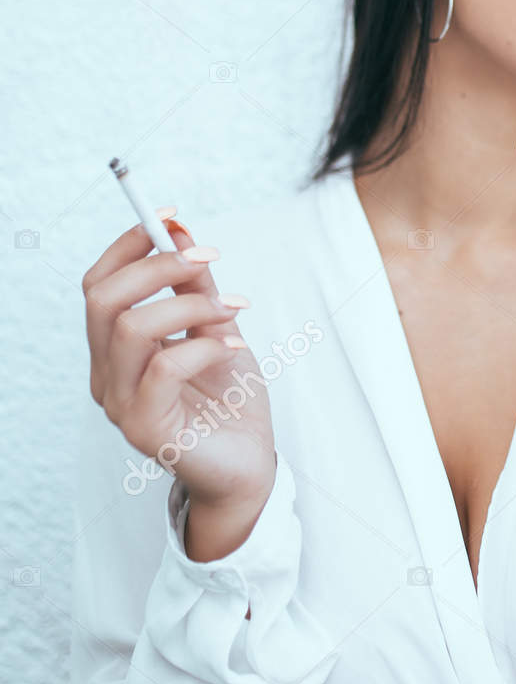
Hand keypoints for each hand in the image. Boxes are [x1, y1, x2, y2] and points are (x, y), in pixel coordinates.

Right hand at [83, 214, 275, 511]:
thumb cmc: (229, 400)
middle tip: (209, 257)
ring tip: (232, 308)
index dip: (129, 244)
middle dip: (156, 265)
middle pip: (102, 299)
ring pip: (129, 328)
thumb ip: (194, 286)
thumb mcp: (213, 327)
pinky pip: (164, 368)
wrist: (249, 466)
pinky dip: (204, 344)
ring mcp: (121, 405)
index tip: (170, 217)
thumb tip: (179, 230)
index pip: (98, 284)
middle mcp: (107, 376)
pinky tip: (233, 345)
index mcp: (113, 351)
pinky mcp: (147, 430)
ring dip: (187, 303)